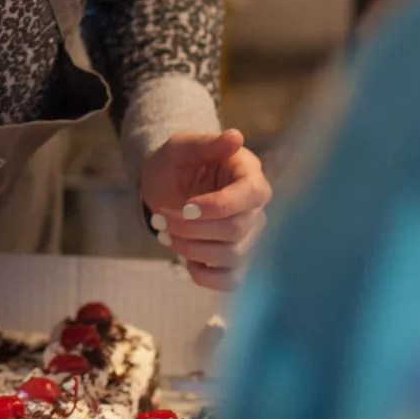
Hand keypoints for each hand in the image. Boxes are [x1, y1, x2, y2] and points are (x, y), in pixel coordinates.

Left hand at [140, 129, 271, 290]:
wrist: (164, 187)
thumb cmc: (175, 164)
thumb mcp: (181, 147)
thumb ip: (206, 143)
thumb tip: (235, 137)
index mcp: (249, 175)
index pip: (252, 195)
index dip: (219, 206)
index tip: (186, 207)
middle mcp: (256, 209)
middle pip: (237, 230)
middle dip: (193, 229)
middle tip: (163, 219)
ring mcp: (248, 238)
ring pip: (232, 257)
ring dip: (192, 250)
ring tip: (168, 235)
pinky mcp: (235, 261)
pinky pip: (231, 281)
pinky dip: (205, 276)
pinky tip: (187, 261)